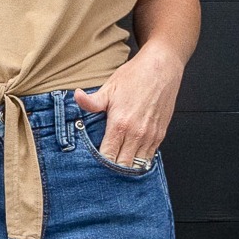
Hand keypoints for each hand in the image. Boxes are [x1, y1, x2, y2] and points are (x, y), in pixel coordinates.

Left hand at [74, 39, 184, 168]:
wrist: (162, 67)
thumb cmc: (135, 76)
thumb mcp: (109, 87)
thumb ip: (92, 101)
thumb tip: (76, 97)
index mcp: (120, 124)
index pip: (108, 157)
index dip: (99, 165)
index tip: (92, 166)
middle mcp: (137, 134)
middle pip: (123, 166)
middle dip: (112, 170)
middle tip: (102, 171)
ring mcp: (150, 136)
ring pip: (137, 165)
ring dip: (127, 168)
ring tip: (116, 168)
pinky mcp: (160, 135)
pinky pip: (149, 158)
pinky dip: (139, 162)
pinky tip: (131, 160)